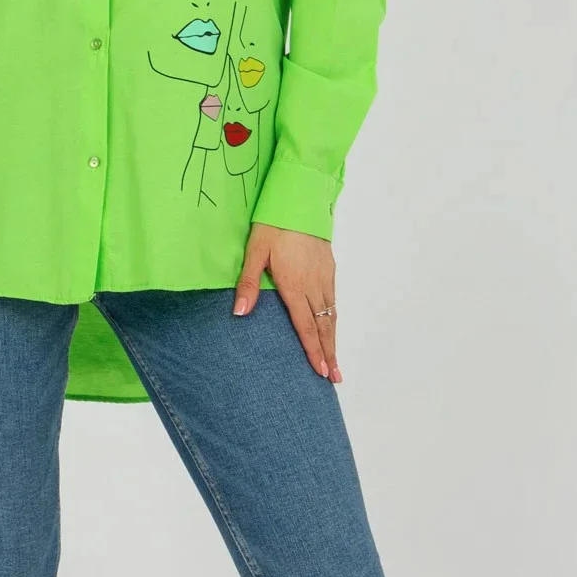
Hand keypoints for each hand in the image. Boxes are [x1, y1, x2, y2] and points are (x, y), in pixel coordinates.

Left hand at [233, 225, 341, 382]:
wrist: (300, 198)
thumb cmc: (274, 224)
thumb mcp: (255, 250)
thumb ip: (248, 283)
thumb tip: (241, 312)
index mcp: (295, 284)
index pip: (306, 325)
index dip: (313, 350)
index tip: (320, 371)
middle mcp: (314, 284)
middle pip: (324, 326)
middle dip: (329, 353)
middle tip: (334, 377)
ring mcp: (324, 276)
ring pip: (332, 315)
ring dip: (334, 340)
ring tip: (335, 361)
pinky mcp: (329, 267)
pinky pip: (333, 300)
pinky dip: (334, 320)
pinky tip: (332, 327)